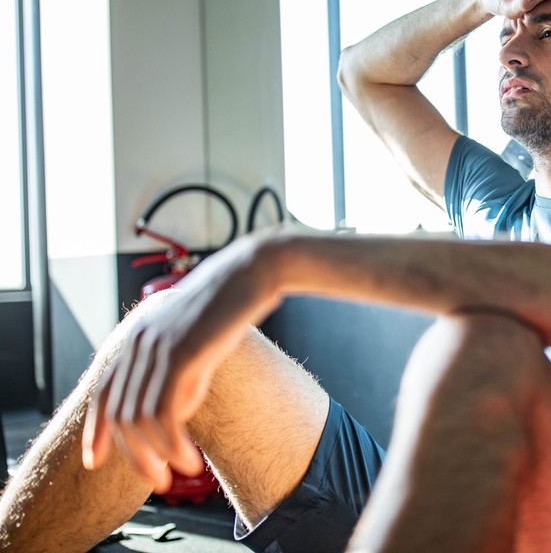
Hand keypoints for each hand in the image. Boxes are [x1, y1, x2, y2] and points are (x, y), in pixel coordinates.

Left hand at [81, 233, 280, 491]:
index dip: (96, 431)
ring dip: (158, 456)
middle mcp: (139, 342)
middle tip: (157, 480)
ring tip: (180, 472)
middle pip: (121, 414)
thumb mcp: (196, 330)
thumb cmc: (235, 299)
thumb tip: (178, 398)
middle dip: (135, 455)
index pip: (103, 391)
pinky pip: (165, 414)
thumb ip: (179, 359)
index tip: (96, 461)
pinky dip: (174, 445)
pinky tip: (191, 458)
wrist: (254, 270)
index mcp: (139, 335)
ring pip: (140, 420)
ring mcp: (158, 347)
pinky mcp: (182, 354)